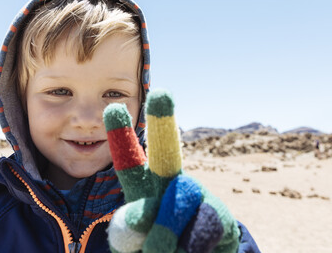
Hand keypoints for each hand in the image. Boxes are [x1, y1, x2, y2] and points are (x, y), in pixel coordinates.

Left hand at [103, 89, 239, 252]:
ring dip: (167, 229)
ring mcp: (195, 196)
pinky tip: (191, 247)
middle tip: (162, 94)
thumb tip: (137, 218)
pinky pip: (202, 222)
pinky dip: (191, 242)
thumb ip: (128, 231)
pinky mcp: (218, 213)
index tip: (113, 107)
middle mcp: (170, 184)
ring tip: (158, 250)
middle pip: (166, 150)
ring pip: (180, 198)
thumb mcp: (133, 242)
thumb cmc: (159, 246)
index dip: (122, 136)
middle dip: (163, 122)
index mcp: (144, 188)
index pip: (130, 161)